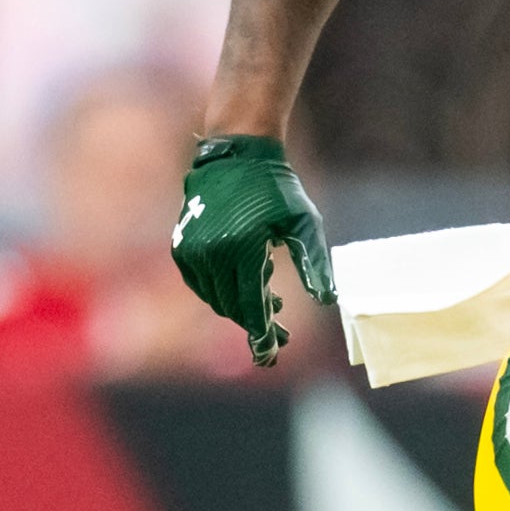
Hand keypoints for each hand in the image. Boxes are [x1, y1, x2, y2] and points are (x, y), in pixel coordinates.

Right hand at [169, 135, 332, 367]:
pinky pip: (201, 285)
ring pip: (217, 299)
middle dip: (257, 325)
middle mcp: (211, 253)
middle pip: (233, 308)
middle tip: (281, 335)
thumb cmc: (276, 188)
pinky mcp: (182, 248)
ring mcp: (192, 251)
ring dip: (241, 309)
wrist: (236, 155)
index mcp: (242, 249)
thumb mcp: (304, 223)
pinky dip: (222, 293)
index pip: (252, 307)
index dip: (263, 334)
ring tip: (271, 307)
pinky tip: (245, 290)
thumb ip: (314, 263)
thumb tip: (327, 300)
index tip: (271, 355)